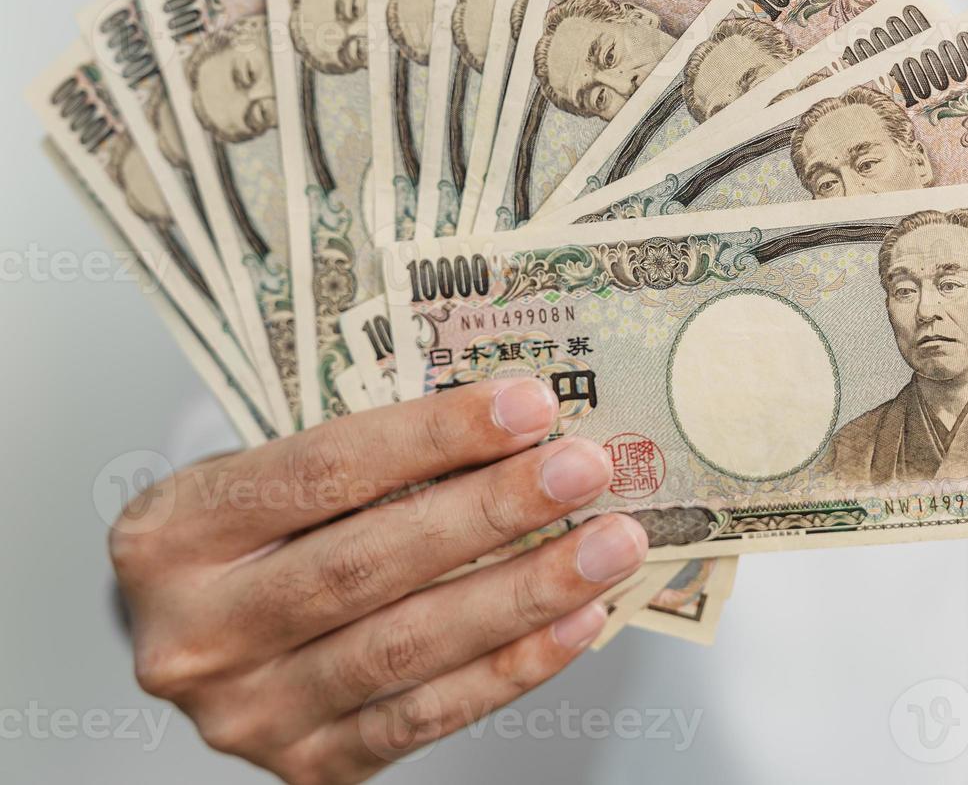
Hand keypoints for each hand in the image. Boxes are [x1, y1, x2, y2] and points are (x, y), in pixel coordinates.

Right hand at [108, 378, 647, 783]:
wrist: (202, 636)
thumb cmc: (260, 535)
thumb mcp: (273, 475)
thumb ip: (368, 459)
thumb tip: (519, 426)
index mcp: (172, 532)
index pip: (320, 471)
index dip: (434, 436)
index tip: (530, 404)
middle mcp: (196, 632)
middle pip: (367, 564)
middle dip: (493, 512)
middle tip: (583, 469)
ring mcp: (250, 712)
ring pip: (406, 647)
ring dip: (525, 591)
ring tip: (609, 544)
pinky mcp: (311, 766)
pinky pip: (427, 716)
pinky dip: (513, 666)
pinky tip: (580, 620)